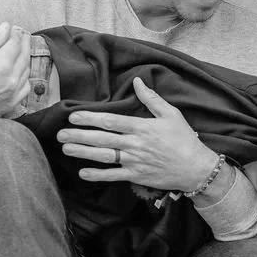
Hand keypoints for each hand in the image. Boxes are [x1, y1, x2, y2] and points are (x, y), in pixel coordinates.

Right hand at [0, 23, 30, 144]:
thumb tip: (6, 27)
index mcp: (1, 65)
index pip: (15, 43)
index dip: (16, 33)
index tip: (14, 28)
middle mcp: (12, 78)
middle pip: (25, 54)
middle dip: (24, 42)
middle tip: (23, 34)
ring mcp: (14, 92)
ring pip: (27, 69)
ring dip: (26, 57)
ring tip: (21, 49)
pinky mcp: (13, 103)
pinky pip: (26, 85)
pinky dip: (25, 75)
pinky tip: (20, 70)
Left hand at [57, 76, 216, 188]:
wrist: (195, 167)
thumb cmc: (184, 138)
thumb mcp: (171, 114)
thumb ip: (151, 98)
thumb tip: (137, 81)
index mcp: (141, 127)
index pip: (110, 121)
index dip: (90, 118)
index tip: (73, 116)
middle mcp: (134, 144)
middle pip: (102, 139)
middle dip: (79, 135)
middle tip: (60, 133)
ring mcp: (134, 161)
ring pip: (103, 156)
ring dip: (83, 152)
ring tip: (66, 148)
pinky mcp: (136, 176)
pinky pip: (113, 176)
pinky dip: (97, 175)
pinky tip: (82, 173)